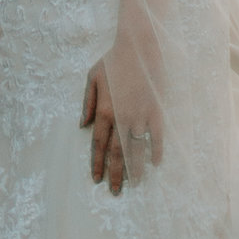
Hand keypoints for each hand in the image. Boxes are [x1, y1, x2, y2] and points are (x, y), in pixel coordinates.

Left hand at [82, 59, 163, 195]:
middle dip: (115, 174)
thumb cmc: (113, 60)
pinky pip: (156, 136)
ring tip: (134, 184)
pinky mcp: (155, 110)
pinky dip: (156, 150)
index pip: (98, 144)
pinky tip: (155, 163)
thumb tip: (82, 125)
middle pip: (117, 153)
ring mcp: (140, 115)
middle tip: (114, 192)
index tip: (96, 179)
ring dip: (135, 169)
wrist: (137, 46)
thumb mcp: (92, 77)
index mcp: (104, 110)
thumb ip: (87, 103)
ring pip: (136, 149)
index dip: (97, 163)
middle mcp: (121, 117)